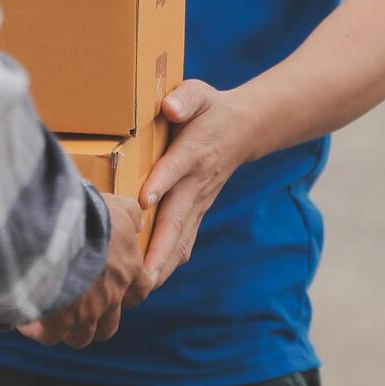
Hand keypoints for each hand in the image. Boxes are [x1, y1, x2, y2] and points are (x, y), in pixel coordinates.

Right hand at [17, 194, 152, 348]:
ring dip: (66, 329)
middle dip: (94, 321)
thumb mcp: (116, 206)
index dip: (129, 294)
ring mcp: (86, 313)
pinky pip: (48, 336)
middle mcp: (111, 297)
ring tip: (49, 314)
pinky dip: (37, 329)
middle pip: (108, 327)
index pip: (139, 292)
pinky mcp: (59, 321)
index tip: (117, 291)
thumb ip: (130, 214)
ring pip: (80, 337)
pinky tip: (24, 317)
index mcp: (128, 271)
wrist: (60, 231)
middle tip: (77, 307)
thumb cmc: (90, 217)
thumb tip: (137, 220)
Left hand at [139, 80, 258, 288]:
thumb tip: (170, 108)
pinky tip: (151, 284)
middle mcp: (196, 183)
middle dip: (159, 250)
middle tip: (141, 277)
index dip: (159, 184)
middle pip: (176, 219)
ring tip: (141, 292)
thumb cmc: (210, 109)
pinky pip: (184, 240)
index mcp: (192, 153)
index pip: (174, 170)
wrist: (244, 129)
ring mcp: (198, 201)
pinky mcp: (197, 211)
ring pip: (180, 238)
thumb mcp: (198, 93)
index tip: (143, 203)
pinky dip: (169, 262)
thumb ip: (185, 99)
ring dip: (162, 265)